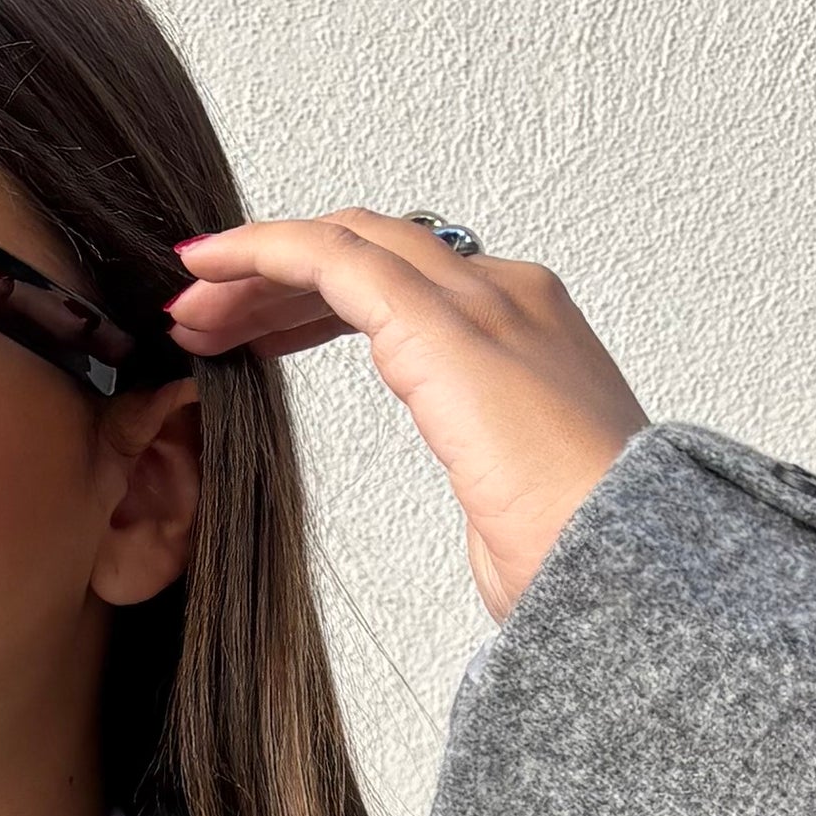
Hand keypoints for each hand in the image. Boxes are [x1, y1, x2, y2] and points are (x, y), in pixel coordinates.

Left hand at [163, 215, 647, 618]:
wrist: (625, 569)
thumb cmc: (581, 563)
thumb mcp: (523, 508)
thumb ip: (497, 480)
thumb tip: (491, 510)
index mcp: (533, 340)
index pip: (411, 288)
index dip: (322, 301)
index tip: (257, 334)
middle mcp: (510, 299)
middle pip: (372, 254)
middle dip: (278, 282)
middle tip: (205, 318)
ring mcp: (480, 302)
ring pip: (346, 246)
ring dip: (257, 271)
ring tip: (189, 309)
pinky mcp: (439, 323)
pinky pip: (330, 259)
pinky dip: (259, 252)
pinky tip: (203, 268)